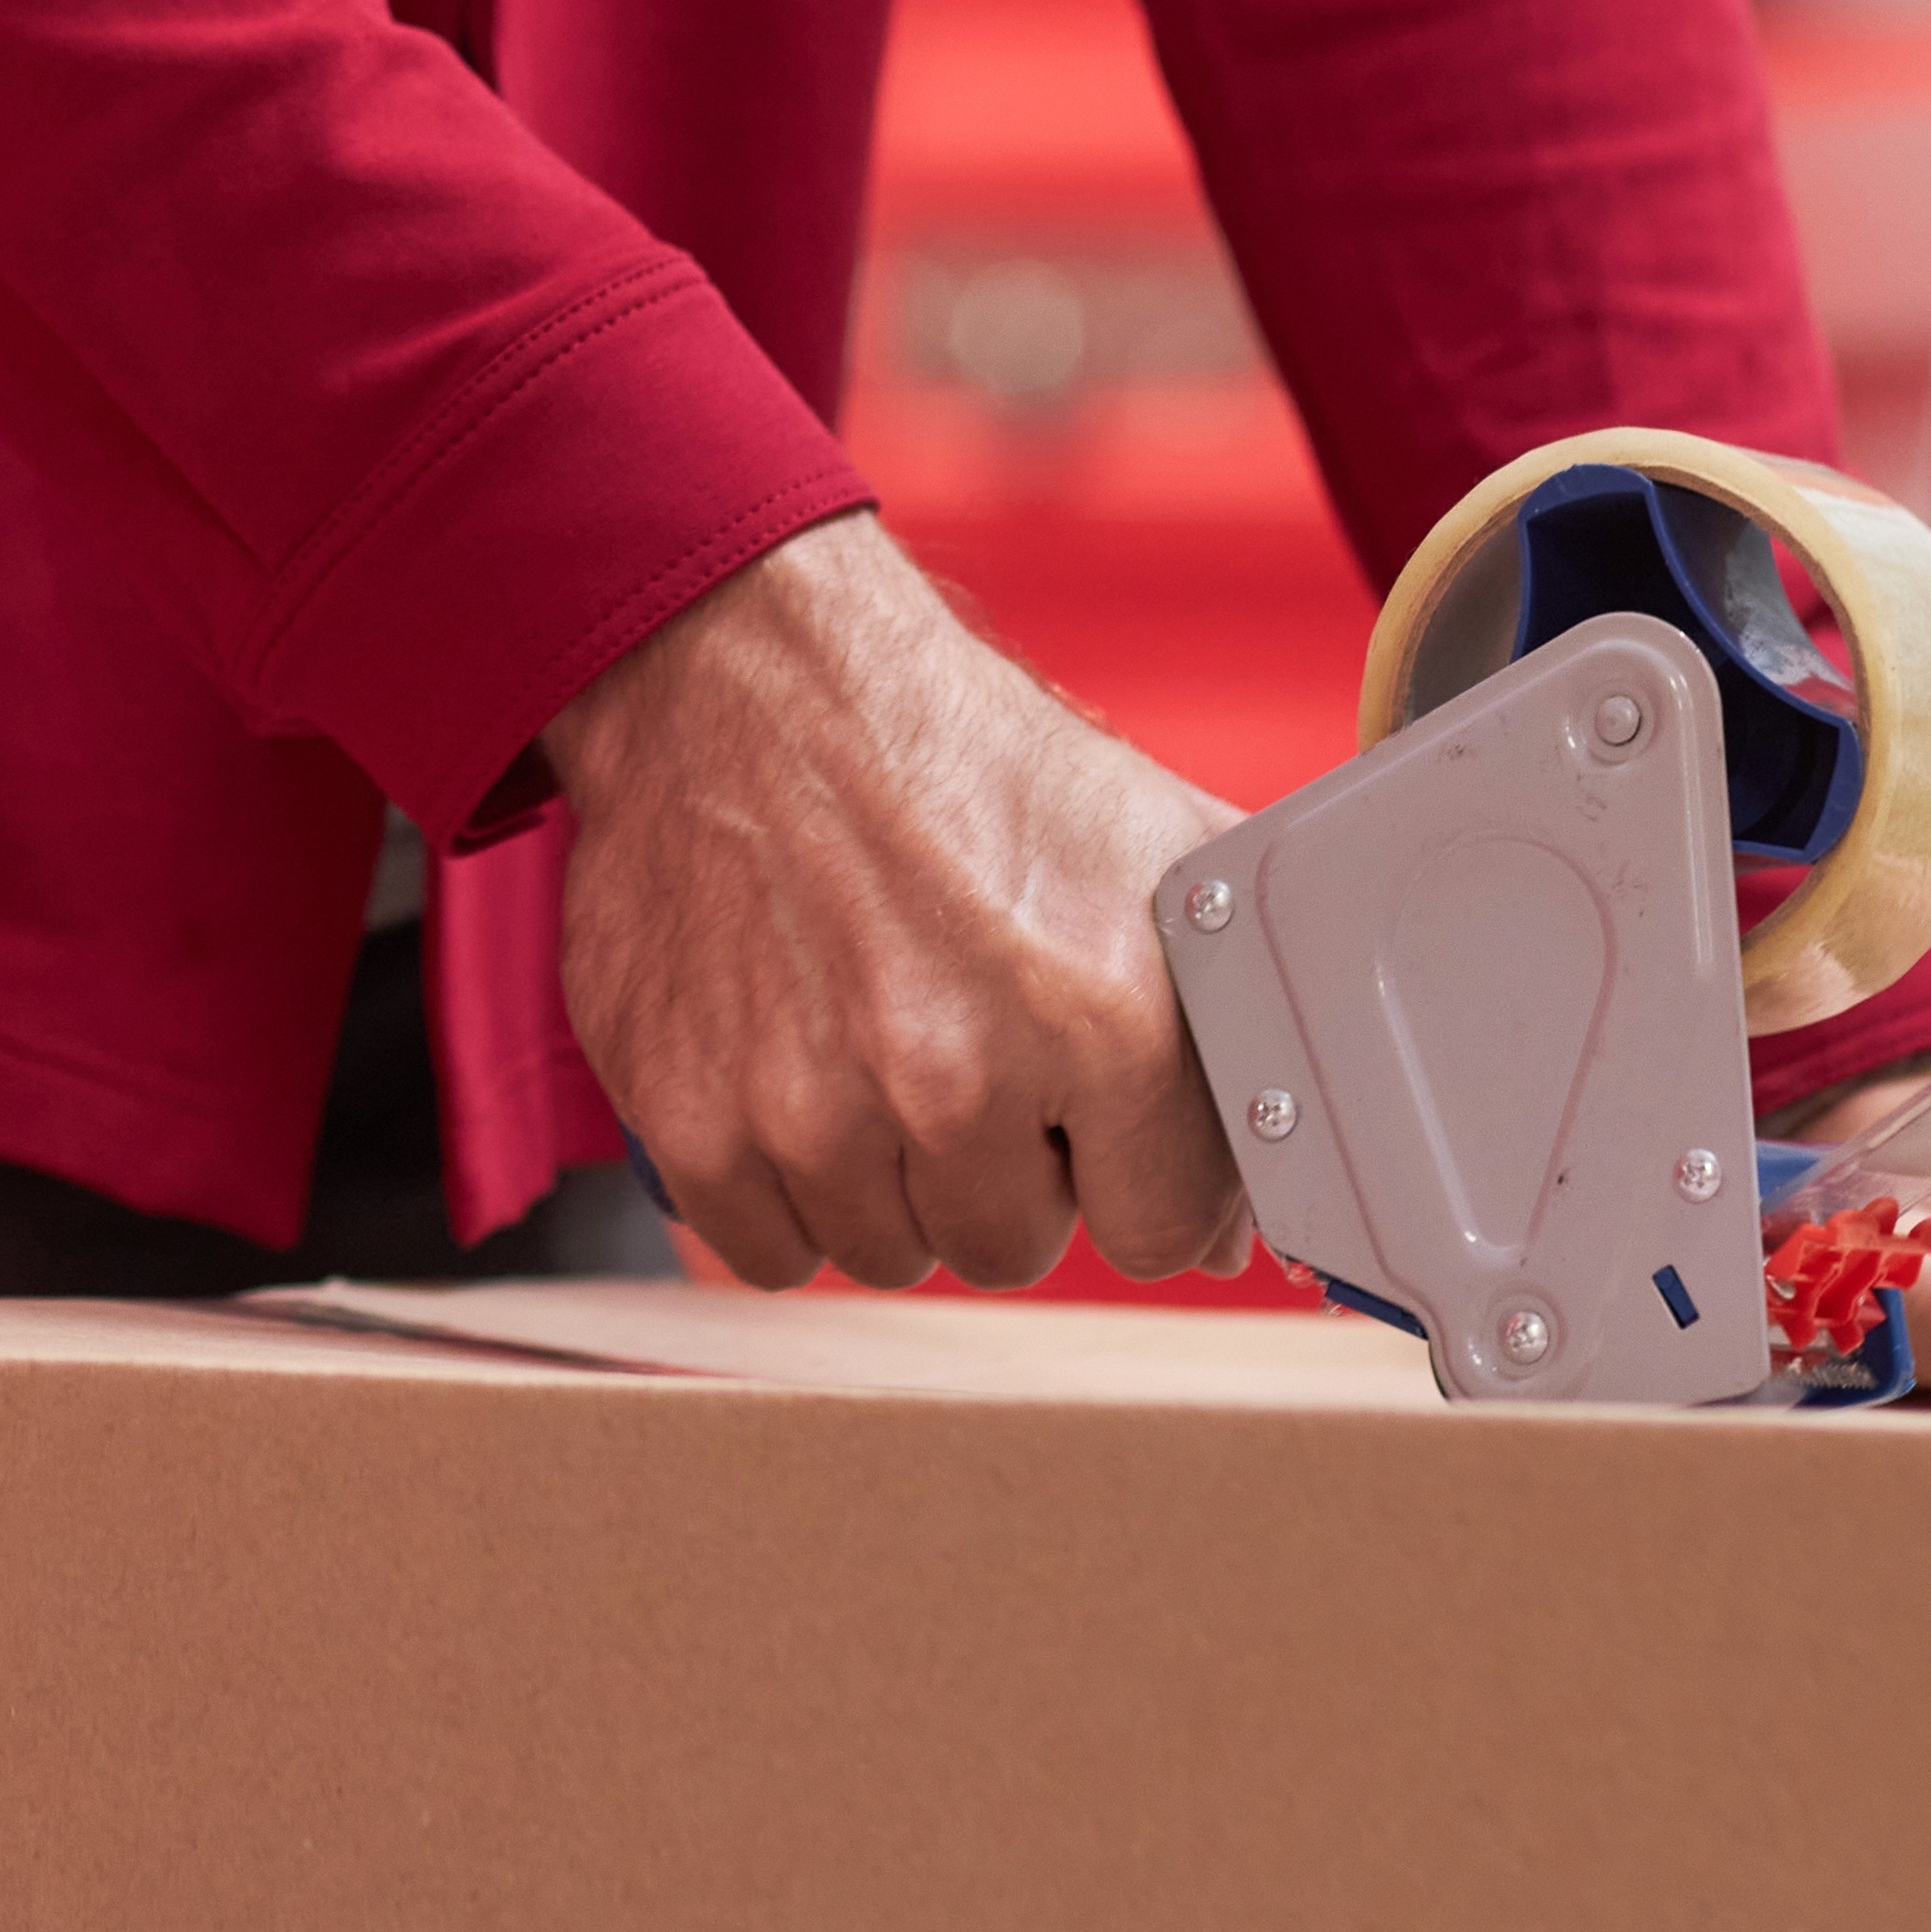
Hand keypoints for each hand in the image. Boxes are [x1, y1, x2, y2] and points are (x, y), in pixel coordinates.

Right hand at [547, 514, 1253, 1294]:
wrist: (749, 680)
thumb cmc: (952, 758)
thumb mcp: (1146, 848)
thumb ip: (1226, 1032)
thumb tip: (1239, 1228)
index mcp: (1104, 1015)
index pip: (1158, 1234)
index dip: (1125, 1170)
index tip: (1083, 1108)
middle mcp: (956, 1076)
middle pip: (1010, 1248)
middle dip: (1000, 1168)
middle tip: (963, 1046)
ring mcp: (812, 1108)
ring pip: (883, 1251)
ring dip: (884, 1179)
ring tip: (869, 1040)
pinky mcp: (691, 1118)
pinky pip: (761, 1246)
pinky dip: (773, 1185)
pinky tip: (786, 1067)